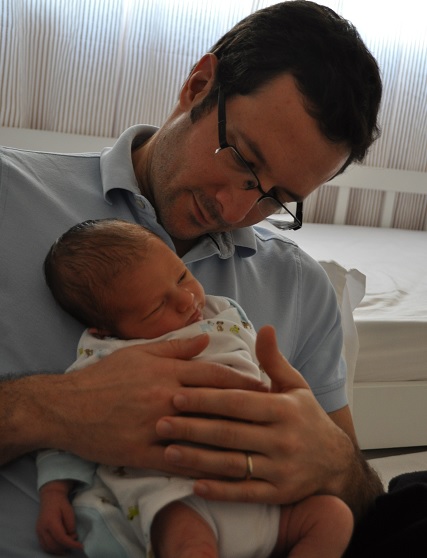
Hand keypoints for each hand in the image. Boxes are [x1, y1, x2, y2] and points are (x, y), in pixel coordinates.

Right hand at [33, 334, 265, 469]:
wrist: (68, 407)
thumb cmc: (105, 376)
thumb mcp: (139, 353)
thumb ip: (176, 348)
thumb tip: (206, 340)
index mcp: (167, 373)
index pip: (214, 376)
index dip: (243, 382)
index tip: (265, 386)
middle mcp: (166, 398)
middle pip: (215, 406)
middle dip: (246, 411)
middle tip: (271, 416)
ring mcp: (155, 428)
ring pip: (201, 436)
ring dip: (230, 441)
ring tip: (255, 444)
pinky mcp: (142, 453)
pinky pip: (178, 461)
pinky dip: (200, 466)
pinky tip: (220, 471)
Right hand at [36, 481, 82, 554]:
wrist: (50, 497)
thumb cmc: (60, 503)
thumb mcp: (69, 510)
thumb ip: (71, 524)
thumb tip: (72, 536)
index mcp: (51, 522)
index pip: (61, 538)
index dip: (71, 544)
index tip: (81, 546)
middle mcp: (42, 529)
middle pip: (54, 545)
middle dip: (66, 547)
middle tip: (75, 541)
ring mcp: (39, 531)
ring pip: (48, 548)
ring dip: (59, 550)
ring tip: (69, 544)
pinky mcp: (38, 533)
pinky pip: (44, 545)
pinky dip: (53, 548)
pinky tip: (60, 546)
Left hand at [156, 325, 354, 504]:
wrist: (336, 461)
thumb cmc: (307, 417)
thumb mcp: (297, 385)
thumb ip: (275, 360)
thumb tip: (264, 328)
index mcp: (285, 409)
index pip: (238, 402)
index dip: (206, 399)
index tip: (176, 395)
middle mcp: (283, 439)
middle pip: (230, 433)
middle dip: (192, 428)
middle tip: (160, 423)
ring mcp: (282, 469)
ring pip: (233, 465)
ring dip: (198, 459)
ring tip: (168, 452)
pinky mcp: (279, 494)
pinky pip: (246, 493)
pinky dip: (220, 491)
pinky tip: (195, 485)